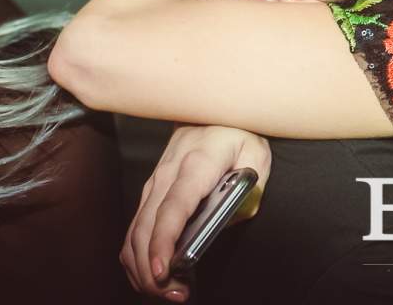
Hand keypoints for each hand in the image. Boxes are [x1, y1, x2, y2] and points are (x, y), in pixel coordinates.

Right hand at [120, 125, 271, 301]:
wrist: (210, 107)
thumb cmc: (237, 131)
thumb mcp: (257, 155)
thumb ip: (249, 188)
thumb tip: (231, 218)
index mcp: (197, 165)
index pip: (174, 207)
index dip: (164, 241)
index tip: (163, 269)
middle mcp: (168, 175)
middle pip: (147, 227)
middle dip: (153, 268)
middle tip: (174, 294)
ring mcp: (155, 182)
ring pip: (135, 231)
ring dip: (142, 266)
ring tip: (166, 290)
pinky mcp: (150, 190)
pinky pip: (135, 227)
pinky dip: (136, 255)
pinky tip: (151, 274)